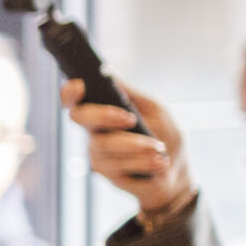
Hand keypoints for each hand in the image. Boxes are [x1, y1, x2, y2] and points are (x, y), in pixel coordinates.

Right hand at [62, 79, 192, 222]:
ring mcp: (96, 154)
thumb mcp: (154, 108)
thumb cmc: (164, 135)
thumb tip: (108, 72)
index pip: (74, 100)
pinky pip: (118, 164)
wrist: (175, 171)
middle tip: (131, 119)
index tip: (80, 87)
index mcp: (101, 112)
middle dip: (103, 115)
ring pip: (104, 144)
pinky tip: (159, 163)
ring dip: (137, 145)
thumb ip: (131, 93)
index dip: (70, 93)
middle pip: (79, 117)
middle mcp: (93, 132)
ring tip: (160, 148)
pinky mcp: (105, 174)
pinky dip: (143, 161)